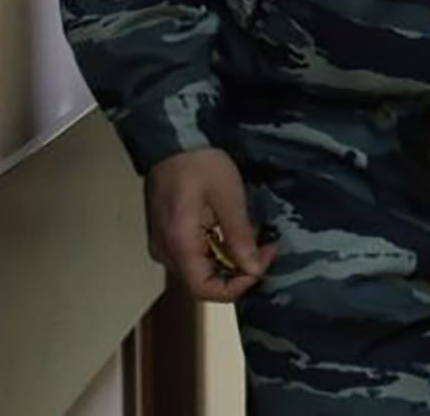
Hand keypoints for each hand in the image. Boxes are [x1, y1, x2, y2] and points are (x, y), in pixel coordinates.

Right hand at [146, 148, 277, 301]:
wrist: (172, 139)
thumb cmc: (200, 163)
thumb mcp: (228, 197)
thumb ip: (239, 236)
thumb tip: (254, 270)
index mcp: (178, 244)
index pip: (204, 290)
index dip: (236, 286)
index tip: (261, 264)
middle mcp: (166, 251)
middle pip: (202, 281)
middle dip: (237, 271)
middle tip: (264, 247)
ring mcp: (164, 243)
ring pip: (199, 269)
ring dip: (229, 260)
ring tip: (253, 237)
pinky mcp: (168, 234)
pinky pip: (193, 254)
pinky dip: (217, 249)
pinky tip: (233, 230)